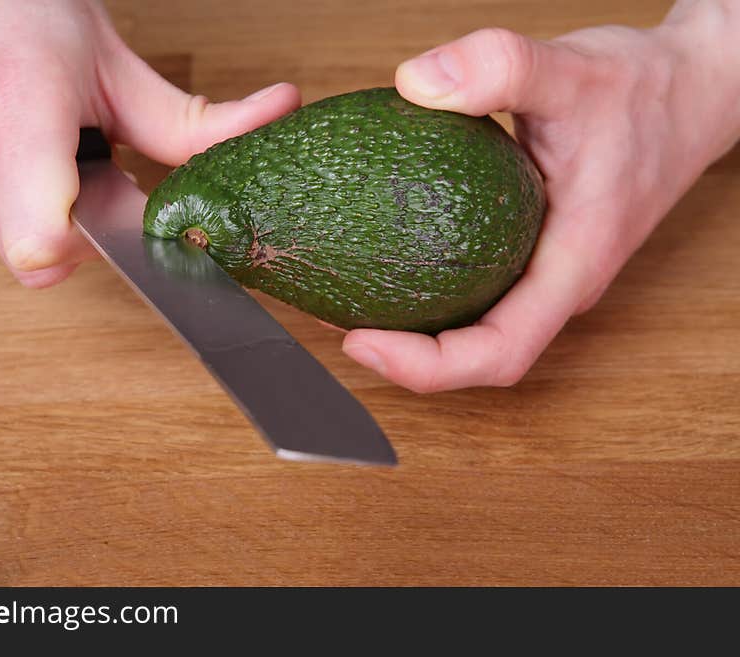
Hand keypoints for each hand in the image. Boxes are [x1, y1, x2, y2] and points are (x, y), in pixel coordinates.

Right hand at [0, 0, 299, 286]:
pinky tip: (11, 137)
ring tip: (43, 141)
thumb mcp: (115, 63)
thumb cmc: (23, 4)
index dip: (81, 253)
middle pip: (31, 251)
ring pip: (3, 234)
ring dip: (38, 206)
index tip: (108, 225)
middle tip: (85, 170)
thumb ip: (192, 120)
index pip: (39, 241)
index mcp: (17, 105)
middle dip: (71, 229)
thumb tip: (279, 114)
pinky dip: (6, 188)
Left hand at [343, 1, 739, 391]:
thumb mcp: (574, 70)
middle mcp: (553, 284)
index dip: (429, 368)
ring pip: (471, 326)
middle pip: (474, 355)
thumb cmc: (645, 94)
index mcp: (572, 268)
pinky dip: (424, 286)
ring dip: (409, 327)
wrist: (688, 92)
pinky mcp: (527, 250)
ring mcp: (540, 271)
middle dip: (403, 355)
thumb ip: (501, 67)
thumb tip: (414, 82)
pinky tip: (381, 254)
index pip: (501, 353)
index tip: (363, 344)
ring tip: (343, 299)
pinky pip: (472, 287)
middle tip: (335, 321)